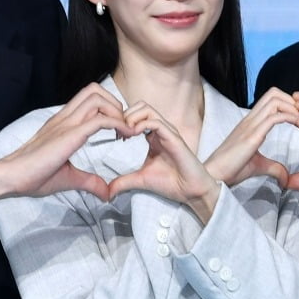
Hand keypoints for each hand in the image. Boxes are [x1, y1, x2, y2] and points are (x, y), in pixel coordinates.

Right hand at [0, 83, 133, 200]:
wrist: (11, 178)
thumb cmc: (33, 176)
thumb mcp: (69, 178)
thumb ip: (89, 181)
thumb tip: (107, 193)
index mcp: (63, 123)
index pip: (89, 98)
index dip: (110, 108)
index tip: (121, 131)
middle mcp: (65, 118)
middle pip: (95, 90)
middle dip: (116, 104)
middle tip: (123, 127)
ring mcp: (65, 124)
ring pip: (98, 98)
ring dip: (117, 112)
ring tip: (123, 132)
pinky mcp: (68, 135)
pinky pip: (99, 120)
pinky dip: (117, 124)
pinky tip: (123, 136)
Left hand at [108, 102, 220, 222]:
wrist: (191, 192)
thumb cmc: (171, 183)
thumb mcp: (140, 180)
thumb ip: (123, 182)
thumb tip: (107, 192)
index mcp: (153, 136)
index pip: (136, 115)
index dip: (122, 121)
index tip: (116, 136)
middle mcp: (161, 130)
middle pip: (140, 106)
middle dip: (125, 115)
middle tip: (118, 132)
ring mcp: (168, 132)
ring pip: (147, 109)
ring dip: (131, 117)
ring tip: (125, 133)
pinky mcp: (174, 138)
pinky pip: (156, 122)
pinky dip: (141, 125)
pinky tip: (133, 136)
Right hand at [204, 87, 298, 186]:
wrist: (214, 175)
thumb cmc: (231, 169)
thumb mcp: (258, 166)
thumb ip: (274, 168)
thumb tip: (286, 178)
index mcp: (250, 122)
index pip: (270, 99)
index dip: (287, 102)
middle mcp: (250, 119)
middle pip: (273, 93)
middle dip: (292, 100)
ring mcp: (250, 126)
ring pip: (274, 100)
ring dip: (292, 107)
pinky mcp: (251, 136)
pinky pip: (274, 118)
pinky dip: (289, 117)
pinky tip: (297, 125)